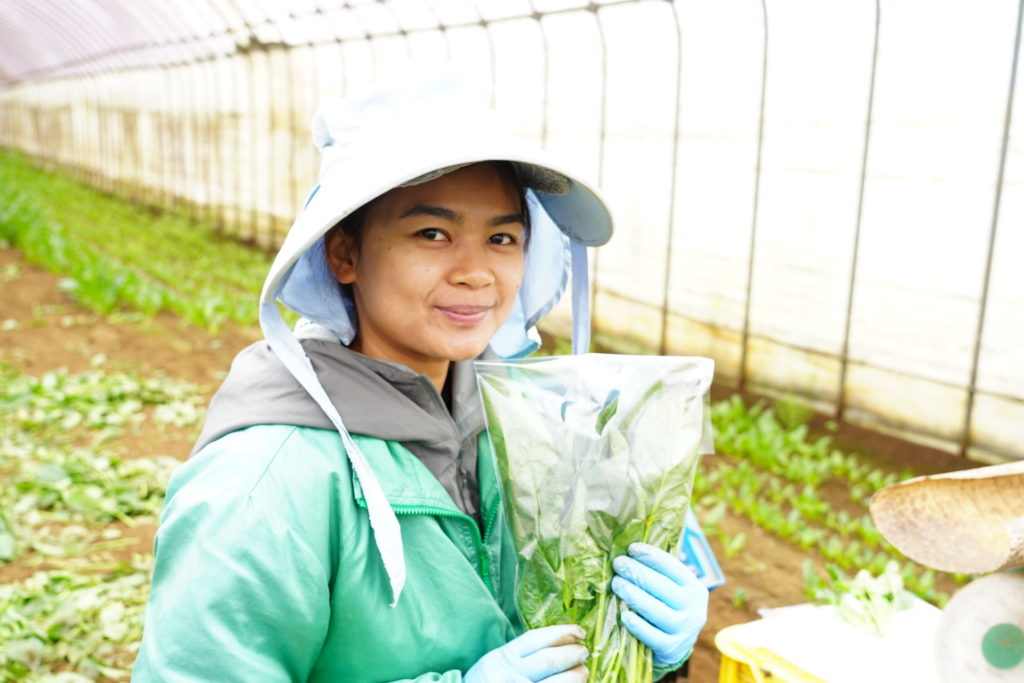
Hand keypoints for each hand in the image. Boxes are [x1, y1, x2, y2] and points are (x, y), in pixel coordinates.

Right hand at [464, 624, 588, 682]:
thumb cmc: (486, 682)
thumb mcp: (496, 662)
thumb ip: (519, 654)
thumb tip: (560, 643)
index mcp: (503, 658)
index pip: (537, 639)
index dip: (561, 633)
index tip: (578, 631)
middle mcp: (511, 676)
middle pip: (549, 660)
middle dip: (572, 654)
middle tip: (584, 652)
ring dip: (575, 676)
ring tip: (583, 672)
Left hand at [611, 542, 708, 667]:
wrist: (675, 646)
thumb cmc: (667, 608)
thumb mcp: (672, 589)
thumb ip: (658, 572)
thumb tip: (630, 550)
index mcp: (695, 588)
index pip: (673, 568)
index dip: (651, 556)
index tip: (631, 548)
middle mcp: (693, 609)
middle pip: (663, 587)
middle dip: (638, 572)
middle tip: (618, 563)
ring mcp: (684, 630)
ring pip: (657, 611)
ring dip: (634, 595)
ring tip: (616, 583)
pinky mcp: (671, 649)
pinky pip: (652, 636)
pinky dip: (637, 625)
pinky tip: (624, 615)